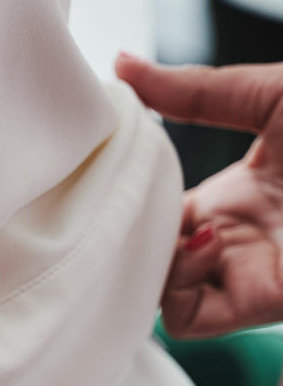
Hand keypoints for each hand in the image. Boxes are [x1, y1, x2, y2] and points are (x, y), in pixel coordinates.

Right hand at [117, 54, 282, 337]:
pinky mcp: (260, 302)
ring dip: (151, 260)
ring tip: (178, 219)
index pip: (158, 213)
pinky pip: (187, 320)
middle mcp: (234, 242)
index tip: (119, 165)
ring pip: (159, 294)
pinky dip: (176, 285)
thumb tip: (120, 65)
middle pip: (151, 257)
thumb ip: (194, 90)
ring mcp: (245, 274)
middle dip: (128, 232)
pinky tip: (204, 241)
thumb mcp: (267, 95)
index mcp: (236, 198)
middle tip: (130, 197)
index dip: (132, 197)